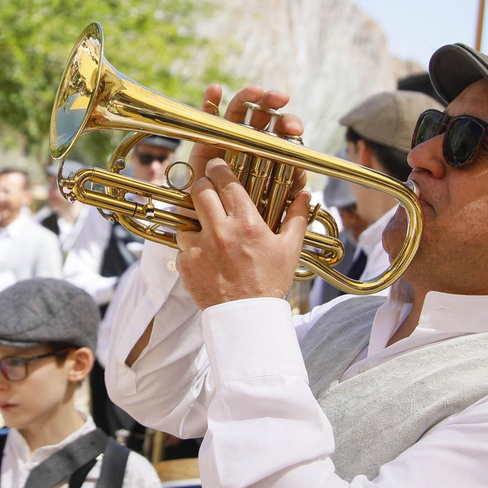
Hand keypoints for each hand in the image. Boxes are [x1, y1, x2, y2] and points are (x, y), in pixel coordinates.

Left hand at [175, 85, 310, 309]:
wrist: (248, 319)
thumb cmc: (271, 283)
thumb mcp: (290, 249)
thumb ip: (296, 217)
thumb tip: (304, 195)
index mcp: (246, 223)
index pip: (225, 180)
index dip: (220, 169)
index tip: (219, 167)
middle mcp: (220, 232)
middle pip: (200, 189)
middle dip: (204, 185)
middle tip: (210, 189)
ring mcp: (199, 248)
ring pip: (187, 216)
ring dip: (196, 219)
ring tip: (209, 229)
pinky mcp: (185, 264)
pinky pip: (183, 244)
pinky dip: (192, 246)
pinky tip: (207, 255)